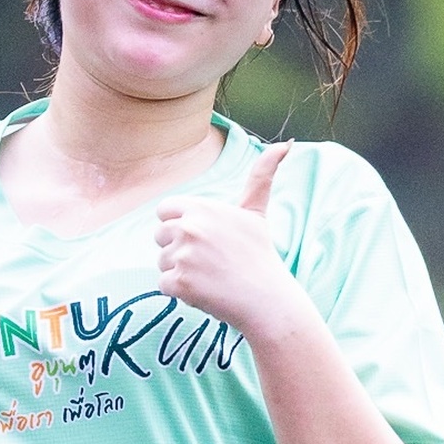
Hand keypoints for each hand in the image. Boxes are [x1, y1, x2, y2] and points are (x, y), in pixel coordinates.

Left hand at [155, 143, 296, 338]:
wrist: (266, 299)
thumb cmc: (260, 255)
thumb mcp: (256, 212)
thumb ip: (261, 176)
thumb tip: (284, 144)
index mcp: (202, 208)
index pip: (164, 211)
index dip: (178, 225)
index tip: (200, 238)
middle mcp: (190, 228)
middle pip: (159, 237)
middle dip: (177, 249)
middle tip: (208, 261)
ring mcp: (182, 256)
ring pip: (162, 262)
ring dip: (180, 272)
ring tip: (210, 277)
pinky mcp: (178, 283)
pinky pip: (164, 285)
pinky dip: (180, 293)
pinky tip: (205, 291)